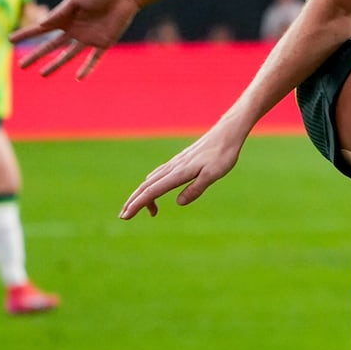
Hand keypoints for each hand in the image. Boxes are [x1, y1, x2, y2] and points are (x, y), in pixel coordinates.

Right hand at [11, 0, 141, 78]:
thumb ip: (60, 12)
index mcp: (65, 18)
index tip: (9, 40)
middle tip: (21, 66)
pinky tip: (78, 78)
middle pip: (51, 46)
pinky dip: (86, 68)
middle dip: (36, 56)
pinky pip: (93, 59)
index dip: (26, 35)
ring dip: (55, 65)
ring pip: (68, 56)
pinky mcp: (103, 43)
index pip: (41, 29)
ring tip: (42, 75)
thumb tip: (42, 25)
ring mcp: (87, 38)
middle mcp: (73, 30)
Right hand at [120, 123, 246, 218]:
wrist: (227, 133)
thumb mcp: (213, 174)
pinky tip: (153, 188)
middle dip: (133, 201)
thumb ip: (196, 188)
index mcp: (179, 173)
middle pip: (146, 186)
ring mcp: (175, 163)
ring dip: (141, 194)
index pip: (152, 191)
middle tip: (123, 216)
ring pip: (151, 180)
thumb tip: (178, 203)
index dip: (138, 204)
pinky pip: (158, 174)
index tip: (126, 216)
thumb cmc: (222, 154)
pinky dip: (150, 185)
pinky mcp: (180, 161)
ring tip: (136, 208)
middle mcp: (173, 167)